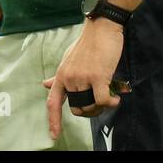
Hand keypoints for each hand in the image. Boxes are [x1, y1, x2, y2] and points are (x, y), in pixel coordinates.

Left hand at [42, 17, 124, 137]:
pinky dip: (111, 103)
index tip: (54, 135)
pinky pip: (103, 101)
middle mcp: (69, 78)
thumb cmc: (88, 43)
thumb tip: (45, 84)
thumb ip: (59, 75)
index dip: (53, 121)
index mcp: (61, 75)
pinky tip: (117, 98)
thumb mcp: (68, 59)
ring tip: (110, 97)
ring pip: (90, 106)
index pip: (52, 102)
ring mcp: (82, 77)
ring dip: (102, 107)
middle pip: (77, 109)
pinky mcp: (97, 76)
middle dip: (90, 111)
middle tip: (101, 103)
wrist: (102, 27)